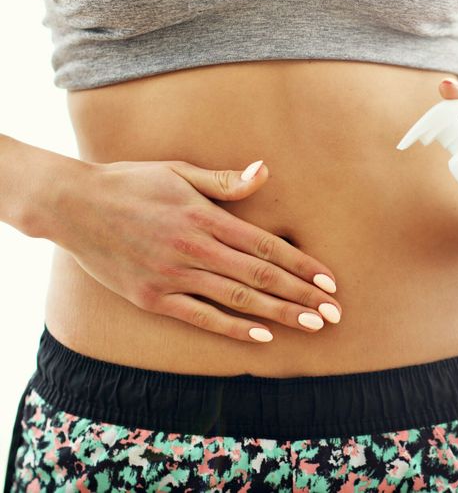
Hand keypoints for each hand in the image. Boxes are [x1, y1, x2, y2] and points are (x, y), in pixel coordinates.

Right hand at [51, 159, 341, 342]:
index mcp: (204, 217)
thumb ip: (224, 181)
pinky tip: (261, 337)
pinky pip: (200, 317)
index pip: (267, 246)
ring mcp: (173, 276)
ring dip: (279, 314)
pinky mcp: (153, 297)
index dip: (302, 265)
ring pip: (238, 299)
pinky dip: (233, 328)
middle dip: (302, 296)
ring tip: (312, 326)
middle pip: (260, 276)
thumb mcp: (178, 171)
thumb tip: (265, 171)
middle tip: (334, 313)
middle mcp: (194, 249)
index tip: (329, 281)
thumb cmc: (130, 183)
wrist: (72, 206)